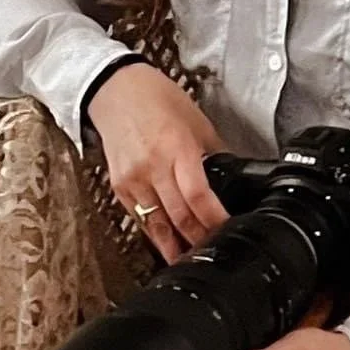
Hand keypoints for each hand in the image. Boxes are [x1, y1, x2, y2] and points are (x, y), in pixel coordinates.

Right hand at [87, 62, 229, 262]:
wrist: (115, 90)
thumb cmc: (157, 99)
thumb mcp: (196, 121)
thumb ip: (213, 153)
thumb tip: (234, 177)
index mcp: (177, 149)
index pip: (198, 196)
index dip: (214, 220)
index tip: (228, 230)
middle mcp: (153, 167)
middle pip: (179, 216)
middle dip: (198, 238)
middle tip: (214, 250)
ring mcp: (133, 179)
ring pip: (157, 225)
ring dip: (176, 246)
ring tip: (191, 259)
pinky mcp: (119, 186)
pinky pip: (140, 218)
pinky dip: (155, 234)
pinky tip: (167, 244)